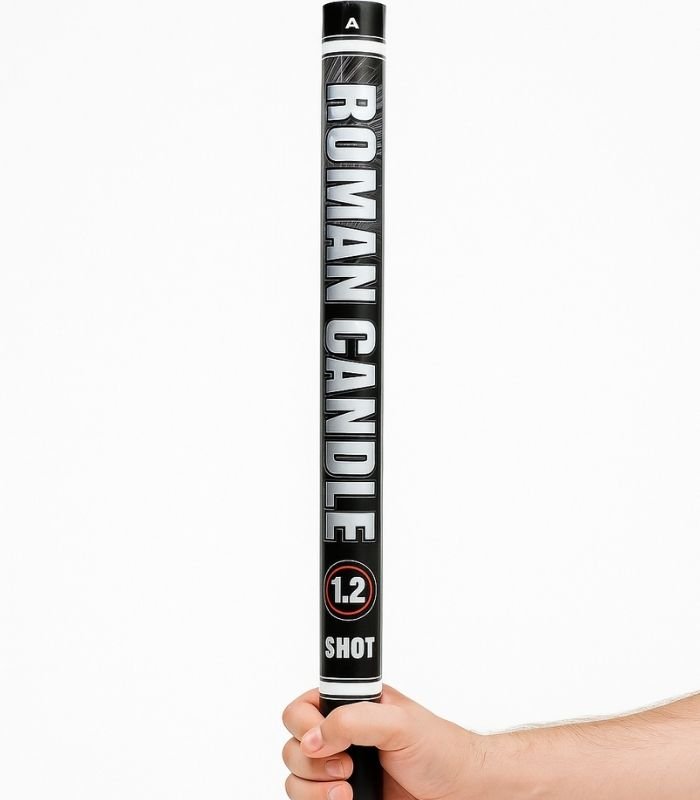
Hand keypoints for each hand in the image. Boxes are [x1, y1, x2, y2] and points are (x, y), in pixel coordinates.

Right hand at [281, 684, 484, 799]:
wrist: (460, 790)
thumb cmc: (439, 749)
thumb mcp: (399, 722)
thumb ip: (354, 721)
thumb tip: (315, 736)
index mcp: (348, 707)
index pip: (300, 710)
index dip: (305, 726)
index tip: (325, 740)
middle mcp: (339, 737)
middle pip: (291, 747)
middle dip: (312, 762)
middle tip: (347, 766)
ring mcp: (338, 771)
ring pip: (295, 779)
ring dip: (314, 789)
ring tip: (348, 791)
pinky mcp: (343, 798)